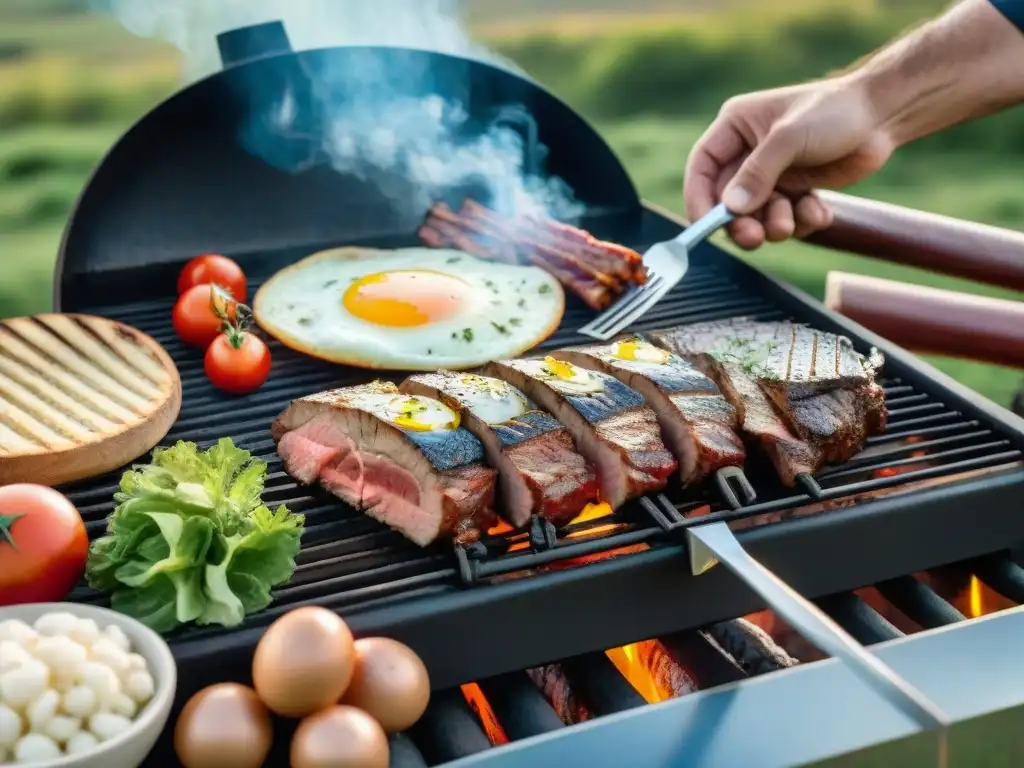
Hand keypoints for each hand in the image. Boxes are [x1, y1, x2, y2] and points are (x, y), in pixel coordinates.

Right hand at [684, 78, 895, 249]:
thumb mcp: (790, 138)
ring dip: (775, 224)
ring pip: (757, 216)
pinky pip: (787, 219)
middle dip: (741, 222)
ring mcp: (773, 174)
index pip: (702, 167)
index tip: (705, 224)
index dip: (698, 197)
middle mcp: (749, 153)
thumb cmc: (835, 111)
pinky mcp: (796, 191)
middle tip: (755, 237)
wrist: (884, 115)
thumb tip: (730, 209)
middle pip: (727, 200)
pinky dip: (801, 222)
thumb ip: (758, 174)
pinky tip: (819, 210)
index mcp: (736, 128)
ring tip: (794, 217)